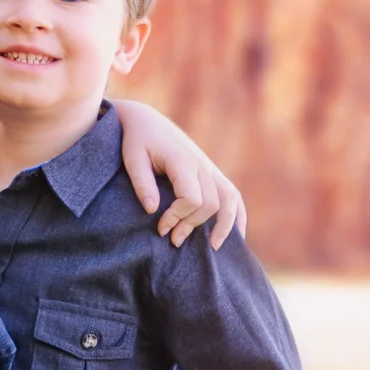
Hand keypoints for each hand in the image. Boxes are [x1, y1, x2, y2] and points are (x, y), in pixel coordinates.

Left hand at [114, 100, 247, 248]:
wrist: (147, 121)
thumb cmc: (136, 140)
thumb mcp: (132, 159)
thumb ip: (142, 184)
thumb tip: (153, 211)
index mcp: (183, 161)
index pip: (192, 198)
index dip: (177, 217)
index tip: (160, 227)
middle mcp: (201, 165)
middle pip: (210, 204)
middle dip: (192, 225)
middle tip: (172, 239)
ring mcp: (209, 168)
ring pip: (229, 200)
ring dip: (224, 226)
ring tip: (213, 248)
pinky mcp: (211, 172)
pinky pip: (232, 195)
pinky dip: (237, 215)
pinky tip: (236, 235)